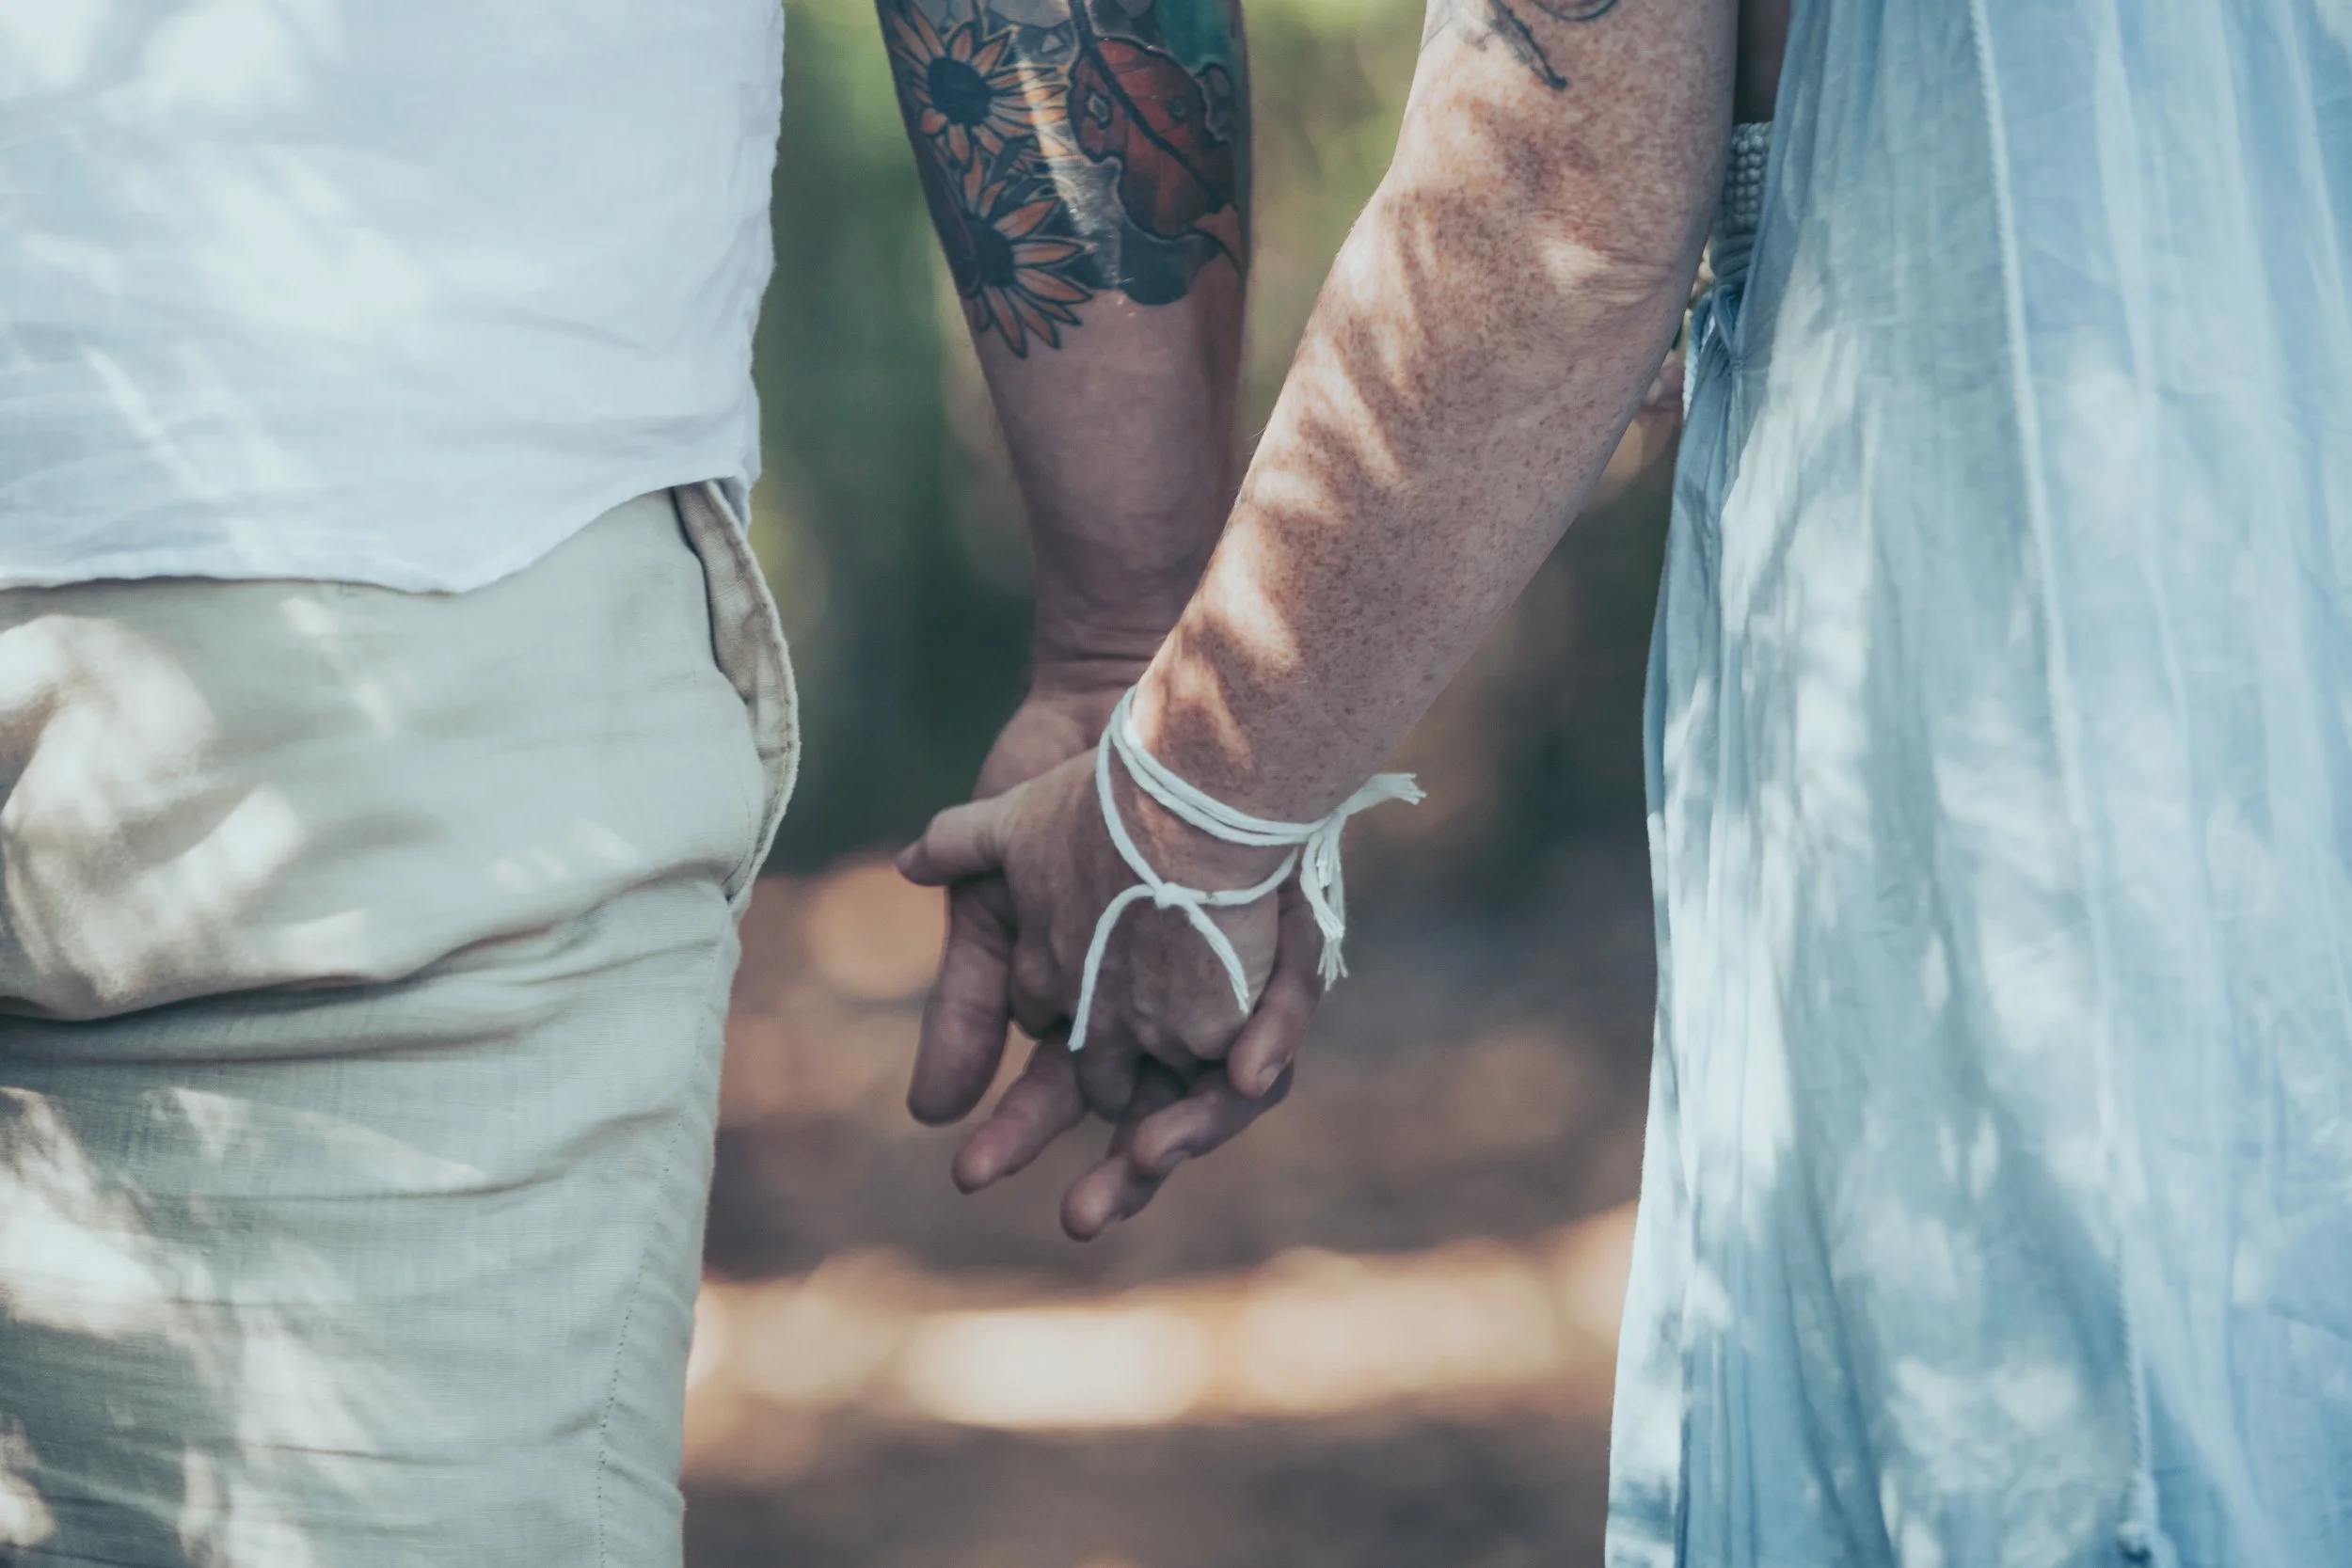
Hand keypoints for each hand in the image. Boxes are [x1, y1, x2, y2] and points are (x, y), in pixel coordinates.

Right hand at [900, 725, 1324, 1237]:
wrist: (1116, 705)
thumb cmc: (1053, 808)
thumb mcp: (989, 907)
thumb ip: (962, 1005)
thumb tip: (930, 1111)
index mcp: (1090, 1014)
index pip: (1060, 1098)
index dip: (1019, 1138)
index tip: (973, 1172)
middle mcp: (1163, 1015)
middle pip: (1147, 1114)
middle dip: (1117, 1172)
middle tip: (1082, 1215)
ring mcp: (1224, 985)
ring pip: (1220, 1087)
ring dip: (1190, 1129)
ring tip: (1150, 1154)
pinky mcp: (1277, 944)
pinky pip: (1284, 1011)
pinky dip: (1267, 1038)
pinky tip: (1245, 1069)